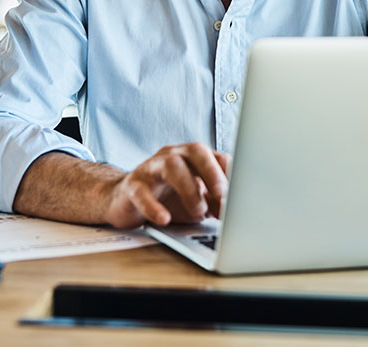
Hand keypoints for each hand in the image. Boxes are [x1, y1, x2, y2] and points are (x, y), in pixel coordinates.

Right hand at [104, 143, 228, 228]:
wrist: (127, 202)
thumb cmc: (168, 198)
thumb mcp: (197, 201)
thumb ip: (215, 202)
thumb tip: (235, 212)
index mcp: (194, 158)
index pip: (218, 157)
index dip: (230, 175)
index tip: (240, 194)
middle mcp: (174, 155)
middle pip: (196, 150)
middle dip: (212, 170)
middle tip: (221, 194)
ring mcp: (152, 168)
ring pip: (171, 165)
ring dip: (188, 188)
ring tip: (198, 211)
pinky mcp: (133, 185)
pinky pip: (142, 192)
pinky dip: (154, 206)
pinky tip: (164, 218)